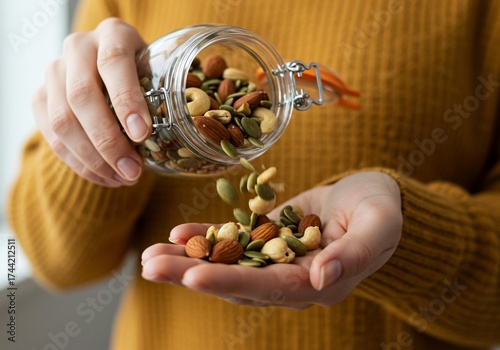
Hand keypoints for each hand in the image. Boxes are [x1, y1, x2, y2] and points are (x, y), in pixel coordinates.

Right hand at [32, 18, 151, 186]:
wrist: (108, 64)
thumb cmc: (145, 72)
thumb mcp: (160, 71)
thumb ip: (165, 92)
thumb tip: (184, 134)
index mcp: (113, 34)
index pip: (114, 63)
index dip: (126, 100)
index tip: (141, 134)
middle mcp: (78, 48)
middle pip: (81, 96)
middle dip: (108, 141)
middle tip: (133, 171)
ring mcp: (54, 72)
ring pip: (62, 120)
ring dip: (93, 159)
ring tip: (123, 179)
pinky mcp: (41, 97)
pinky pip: (52, 136)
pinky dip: (79, 163)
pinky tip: (106, 177)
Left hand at [141, 171, 402, 308]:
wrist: (373, 197)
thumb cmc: (382, 209)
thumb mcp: (379, 226)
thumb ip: (355, 254)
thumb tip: (322, 278)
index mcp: (317, 284)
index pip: (268, 288)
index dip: (230, 283)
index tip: (191, 277)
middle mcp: (290, 279)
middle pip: (236, 282)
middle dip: (191, 275)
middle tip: (149, 267)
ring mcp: (275, 260)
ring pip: (227, 266)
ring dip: (187, 261)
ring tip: (149, 256)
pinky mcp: (267, 238)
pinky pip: (233, 242)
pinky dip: (205, 238)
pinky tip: (177, 233)